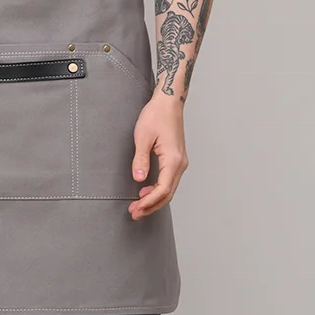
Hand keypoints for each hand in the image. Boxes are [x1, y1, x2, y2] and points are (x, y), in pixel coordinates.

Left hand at [128, 92, 188, 219]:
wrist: (168, 102)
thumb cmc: (155, 115)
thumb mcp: (143, 136)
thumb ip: (141, 159)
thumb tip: (139, 180)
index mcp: (173, 160)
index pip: (162, 189)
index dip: (149, 202)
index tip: (136, 208)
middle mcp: (180, 164)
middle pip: (167, 193)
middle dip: (151, 205)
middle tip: (134, 213)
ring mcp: (180, 162)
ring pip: (169, 188)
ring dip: (154, 199)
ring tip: (138, 206)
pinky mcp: (176, 158)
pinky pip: (169, 180)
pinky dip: (158, 189)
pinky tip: (146, 191)